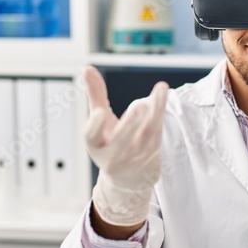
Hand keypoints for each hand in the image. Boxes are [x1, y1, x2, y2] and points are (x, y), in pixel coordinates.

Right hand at [84, 66, 168, 226]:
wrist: (129, 180)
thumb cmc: (110, 144)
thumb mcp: (99, 123)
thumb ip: (95, 96)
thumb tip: (86, 68)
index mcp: (96, 146)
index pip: (92, 137)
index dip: (95, 127)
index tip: (99, 113)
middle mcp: (113, 155)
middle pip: (121, 141)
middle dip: (130, 125)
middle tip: (138, 106)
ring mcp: (135, 157)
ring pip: (146, 134)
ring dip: (155, 111)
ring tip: (160, 89)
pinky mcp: (152, 154)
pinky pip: (157, 132)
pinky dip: (160, 113)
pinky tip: (161, 94)